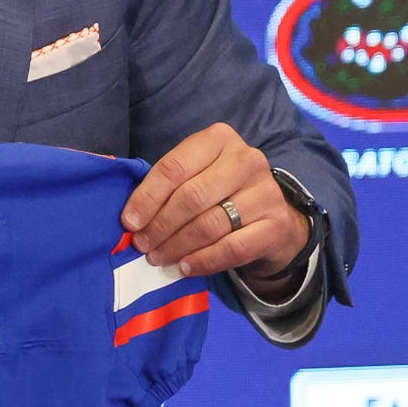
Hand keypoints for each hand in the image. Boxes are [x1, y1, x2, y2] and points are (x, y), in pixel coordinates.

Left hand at [121, 124, 310, 284]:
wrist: (273, 218)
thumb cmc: (222, 194)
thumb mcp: (197, 177)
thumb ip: (169, 188)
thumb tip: (132, 218)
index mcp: (219, 139)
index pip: (175, 167)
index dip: (148, 197)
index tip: (130, 222)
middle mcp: (246, 159)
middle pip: (192, 196)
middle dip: (161, 224)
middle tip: (142, 245)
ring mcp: (266, 191)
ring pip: (211, 224)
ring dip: (178, 245)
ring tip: (158, 257)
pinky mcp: (277, 224)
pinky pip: (233, 247)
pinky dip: (204, 260)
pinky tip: (185, 267)